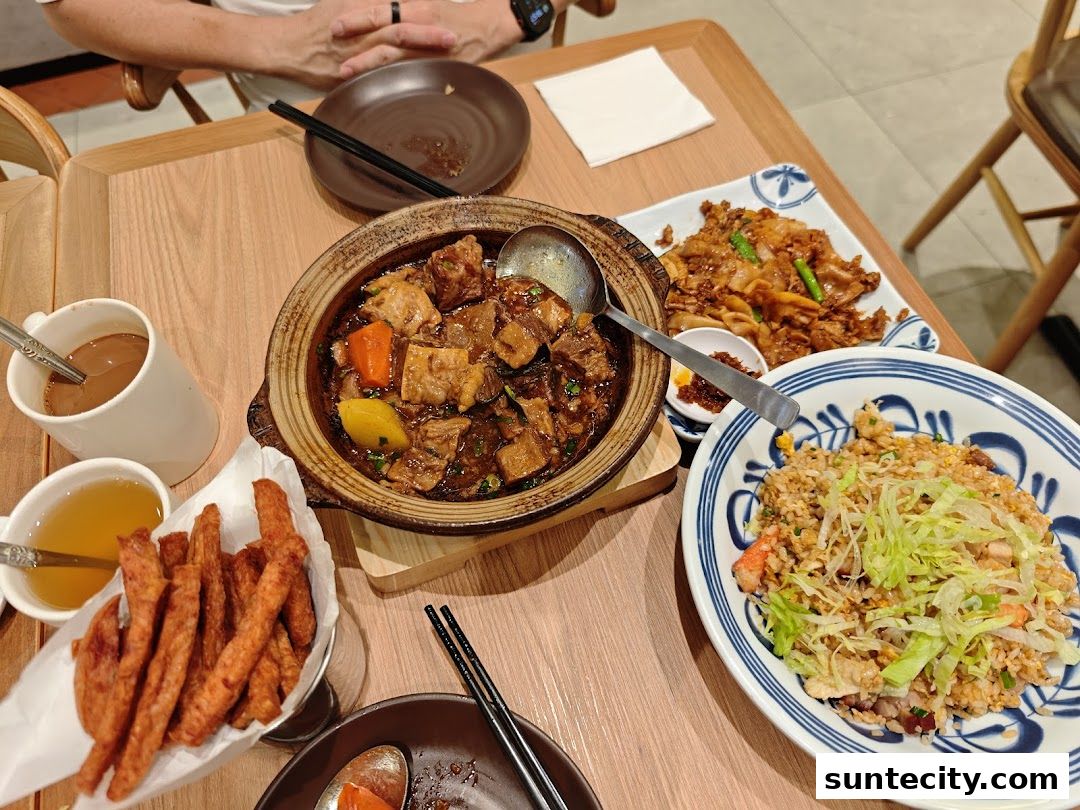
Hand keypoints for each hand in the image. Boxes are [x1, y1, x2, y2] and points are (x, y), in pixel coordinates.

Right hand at [268, 0, 456, 89]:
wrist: (286, 45)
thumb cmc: (315, 25)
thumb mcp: (343, 4)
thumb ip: (370, 5)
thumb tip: (392, 3)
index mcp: (360, 8)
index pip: (398, 8)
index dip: (422, 11)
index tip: (445, 15)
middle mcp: (361, 30)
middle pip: (400, 28)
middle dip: (428, 33)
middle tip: (453, 36)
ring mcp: (356, 52)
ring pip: (391, 52)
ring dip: (417, 56)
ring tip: (438, 62)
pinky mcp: (349, 73)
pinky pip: (375, 75)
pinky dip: (395, 77)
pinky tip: (415, 83)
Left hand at [333, 0, 523, 76]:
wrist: (488, 25)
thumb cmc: (455, 15)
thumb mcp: (426, 4)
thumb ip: (401, 9)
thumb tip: (377, 10)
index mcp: (417, 7)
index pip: (381, 10)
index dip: (357, 17)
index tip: (336, 24)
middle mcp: (421, 25)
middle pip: (383, 32)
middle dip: (357, 40)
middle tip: (332, 45)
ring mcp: (430, 47)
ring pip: (394, 55)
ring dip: (368, 62)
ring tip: (346, 71)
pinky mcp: (439, 64)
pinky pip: (411, 72)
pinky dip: (392, 78)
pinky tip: (377, 85)